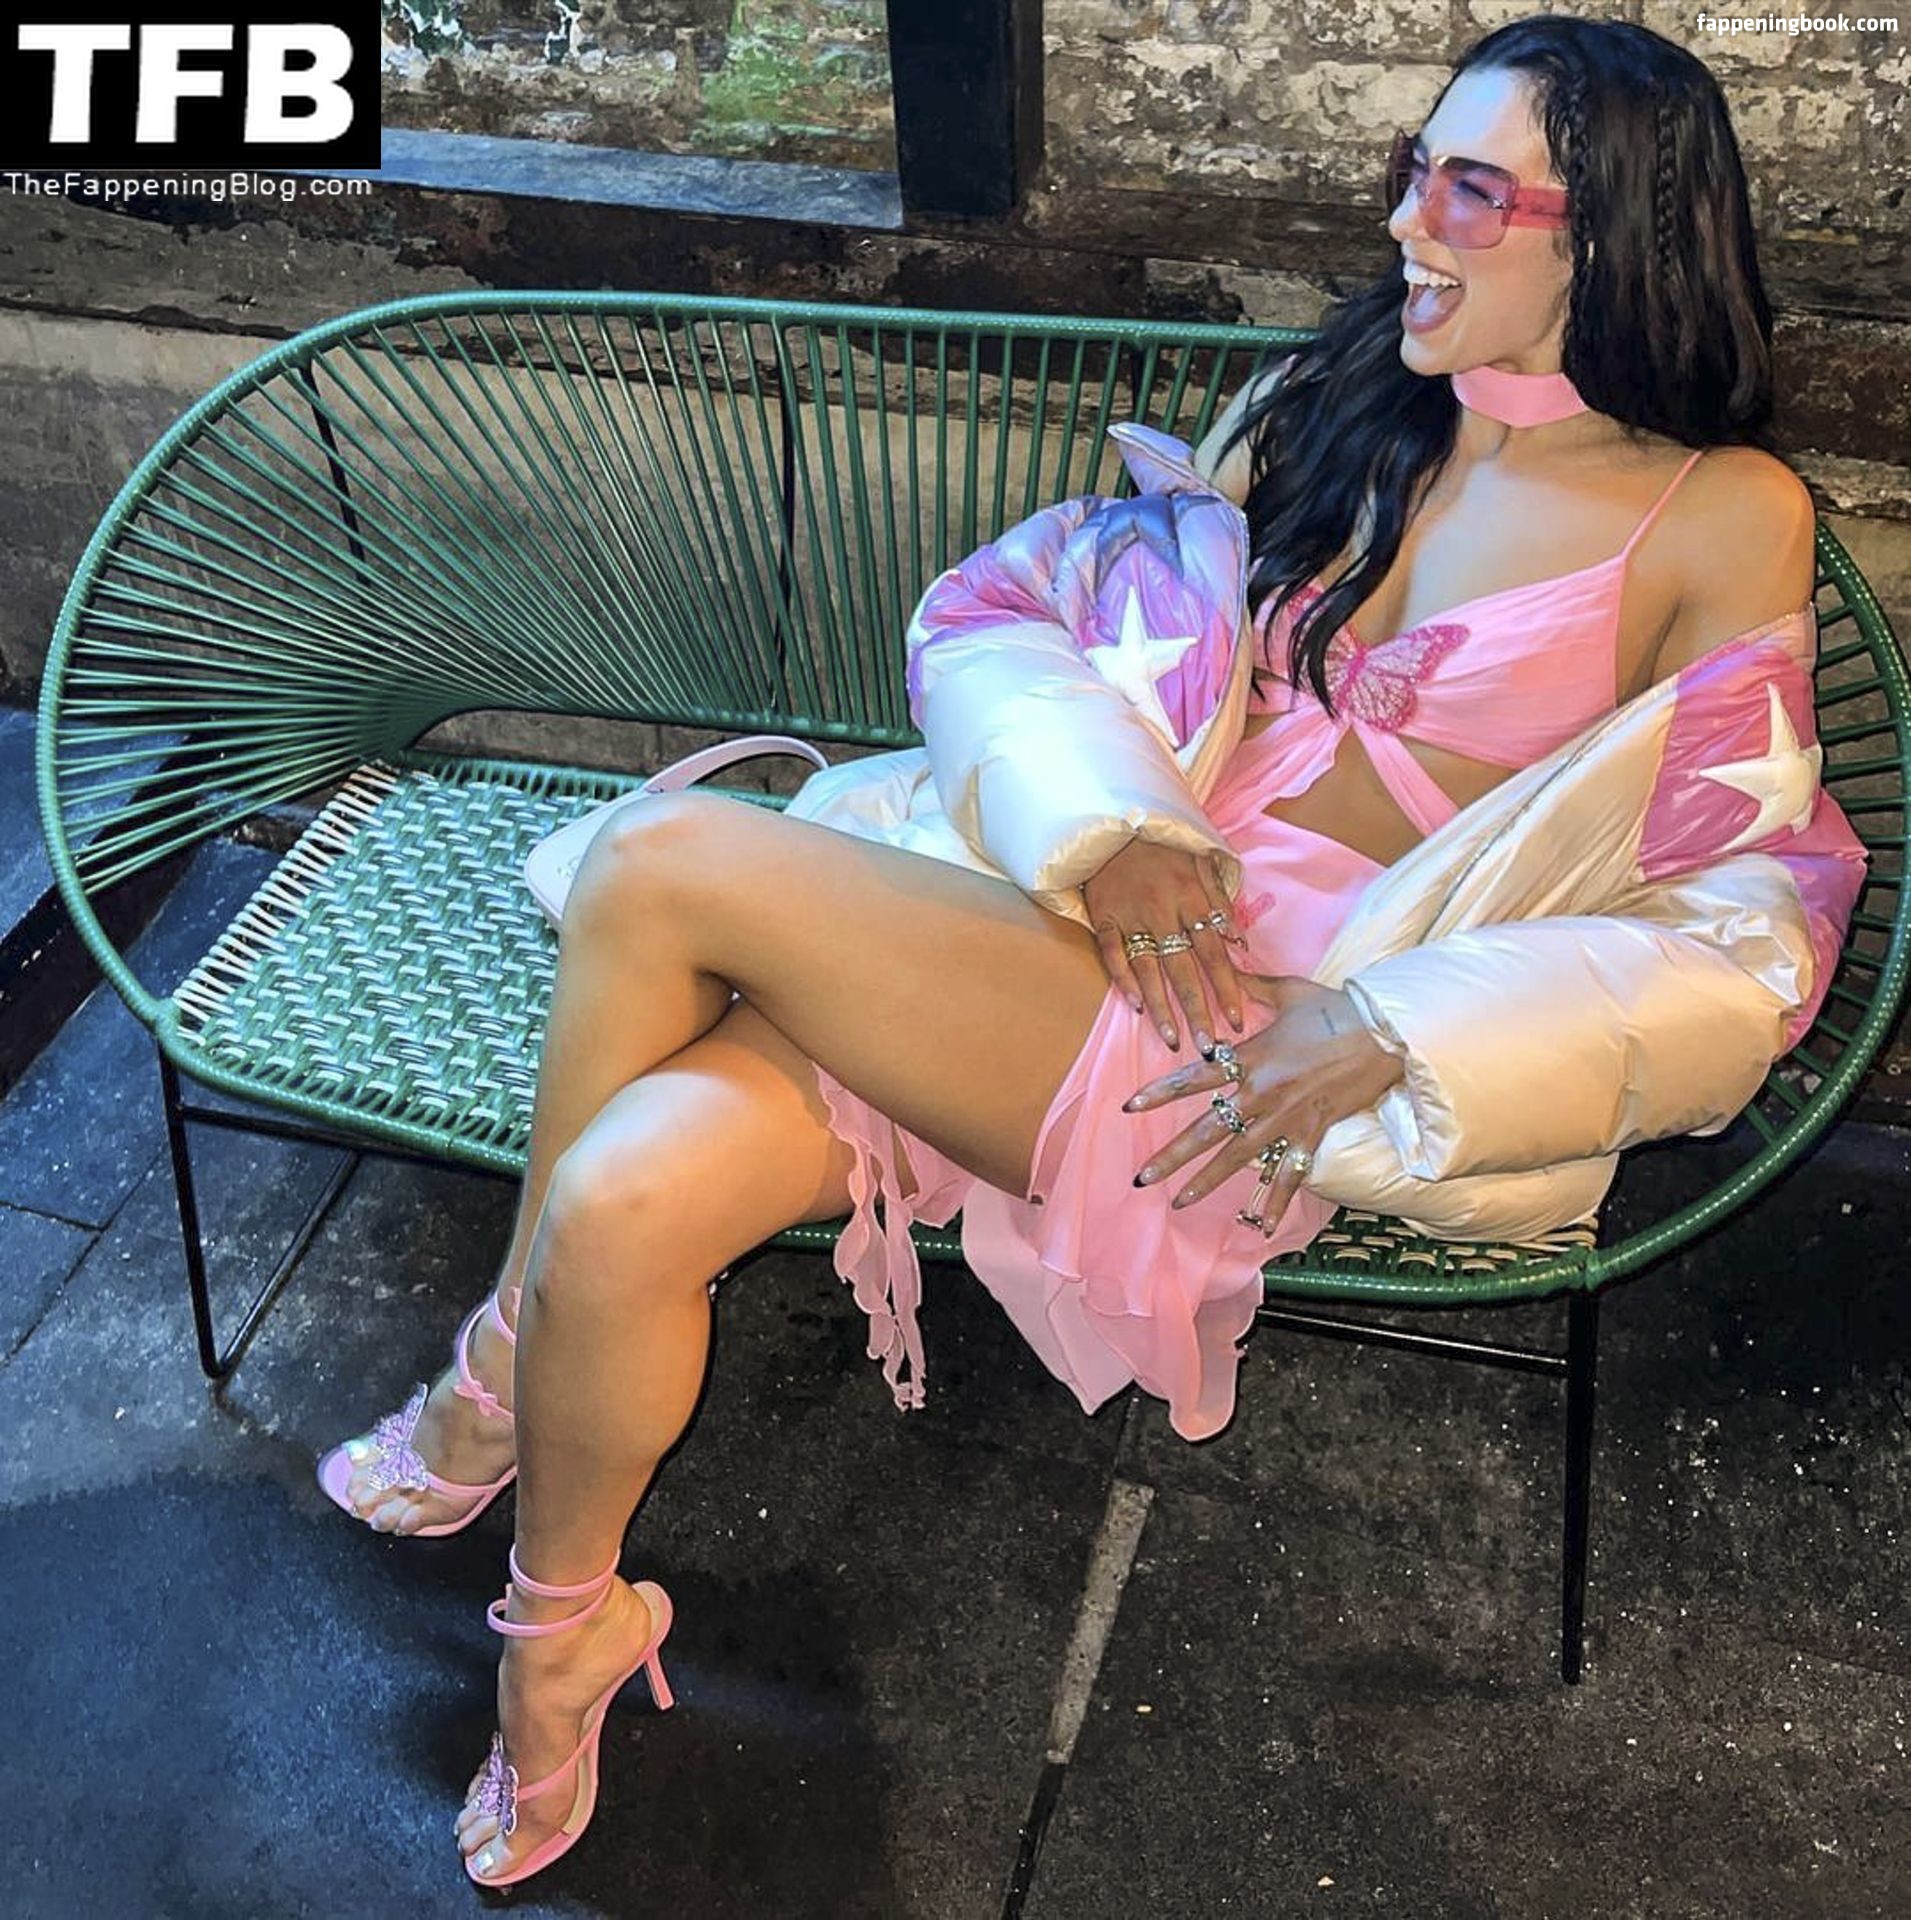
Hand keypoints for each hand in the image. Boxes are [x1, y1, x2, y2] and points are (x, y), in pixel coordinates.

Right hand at [1080, 837, 1251, 1053]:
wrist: (1116, 824)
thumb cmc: (1165, 848)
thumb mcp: (1202, 864)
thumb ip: (1221, 902)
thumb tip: (1240, 941)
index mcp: (1192, 900)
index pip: (1214, 954)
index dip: (1225, 989)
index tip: (1235, 1021)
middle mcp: (1163, 912)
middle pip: (1183, 970)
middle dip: (1197, 1011)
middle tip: (1207, 1046)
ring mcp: (1131, 917)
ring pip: (1148, 969)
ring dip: (1161, 1007)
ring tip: (1173, 1039)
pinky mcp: (1103, 918)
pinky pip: (1113, 954)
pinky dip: (1123, 979)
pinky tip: (1135, 1006)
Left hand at [1122, 973, 1405, 1218]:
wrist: (1386, 1034)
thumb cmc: (1336, 1009)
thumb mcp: (1288, 990)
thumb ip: (1251, 985)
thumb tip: (1225, 962)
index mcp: (1250, 1058)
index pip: (1193, 1078)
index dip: (1160, 1093)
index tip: (1130, 1108)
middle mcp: (1261, 1094)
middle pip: (1207, 1130)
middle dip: (1172, 1156)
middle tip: (1142, 1178)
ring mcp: (1286, 1119)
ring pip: (1239, 1158)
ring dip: (1208, 1182)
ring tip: (1179, 1202)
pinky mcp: (1313, 1134)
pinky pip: (1291, 1174)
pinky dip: (1276, 1200)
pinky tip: (1258, 1227)